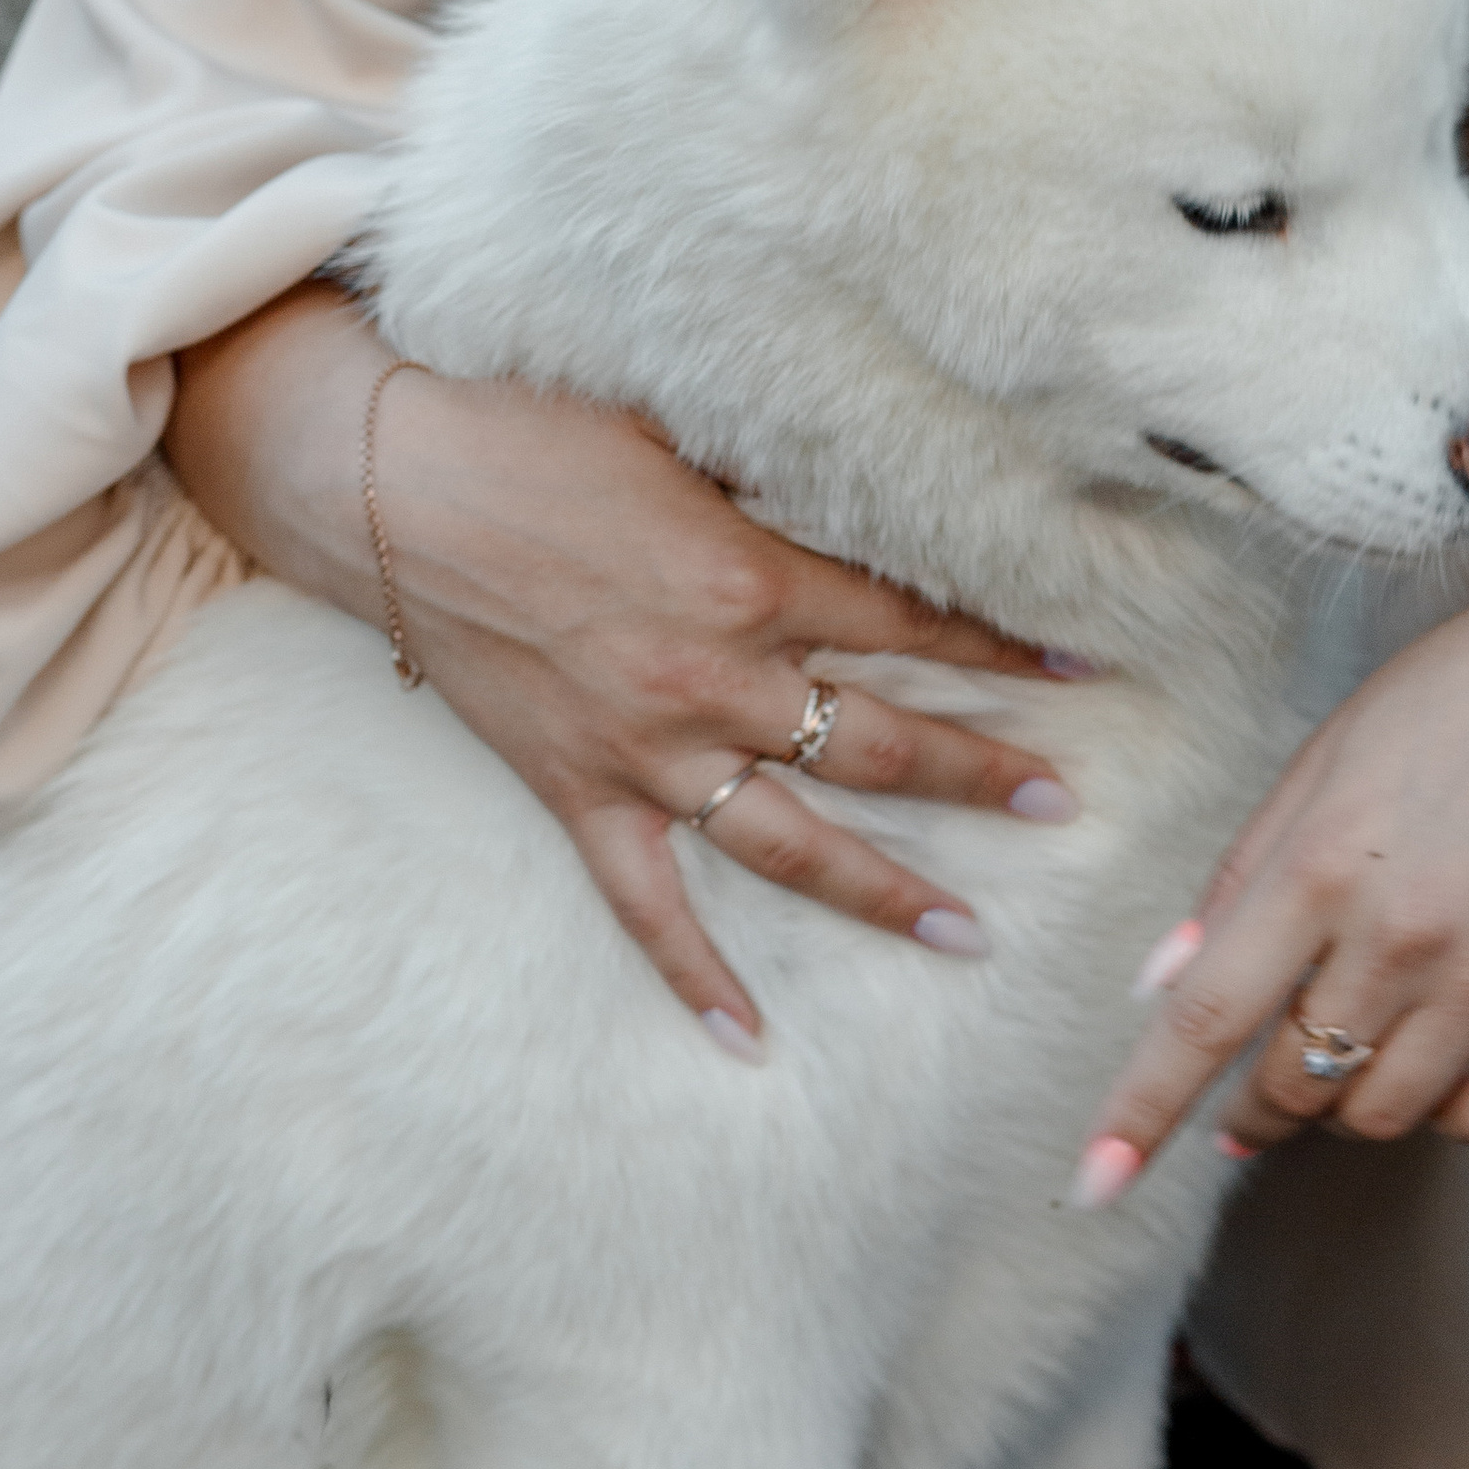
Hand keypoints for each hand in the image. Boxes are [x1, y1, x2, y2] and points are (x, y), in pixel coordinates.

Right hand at [166, 285, 1075, 1044]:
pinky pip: (647, 904)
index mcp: (752, 577)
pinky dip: (693, 975)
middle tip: (1064, 803)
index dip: (1000, 644)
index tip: (1080, 664)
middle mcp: (715, 679)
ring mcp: (646, 749)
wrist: (388, 484)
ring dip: (886, 891)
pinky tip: (747, 1039)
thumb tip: (866, 478)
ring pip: (792, 844)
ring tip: (970, 932)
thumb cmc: (537, 429)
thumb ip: (772, 476)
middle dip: (981, 775)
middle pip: (878, 743)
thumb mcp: (680, 430)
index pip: (910, 623)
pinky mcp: (579, 790)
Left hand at [1076, 400, 1468, 1194]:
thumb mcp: (1326, 757)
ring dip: (1351, 1104)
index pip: (1206, 1018)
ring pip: (1385, 1114)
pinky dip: (1451, 1111)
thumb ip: (1243, 875)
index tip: (1095, 1184)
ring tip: (1361, 1047)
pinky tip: (1444, 1060)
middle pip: (1294, 1082)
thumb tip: (1162, 986)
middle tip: (1258, 1089)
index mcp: (1323, 862)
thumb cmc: (1462, 695)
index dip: (1142, 1111)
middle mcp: (1402, 933)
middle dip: (1257, 1104)